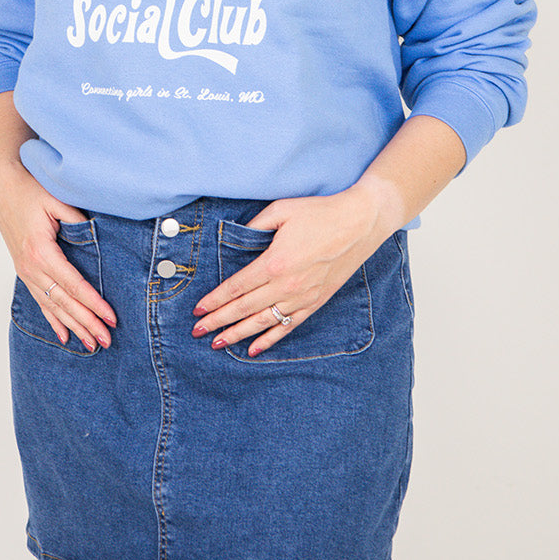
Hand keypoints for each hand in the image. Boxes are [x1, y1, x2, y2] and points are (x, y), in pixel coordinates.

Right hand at [0, 157, 116, 350]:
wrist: (3, 188)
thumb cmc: (30, 190)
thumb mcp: (57, 200)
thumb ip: (78, 221)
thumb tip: (97, 239)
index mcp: (41, 251)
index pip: (73, 285)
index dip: (93, 303)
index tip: (111, 317)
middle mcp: (31, 267)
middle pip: (64, 302)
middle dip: (86, 323)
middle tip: (107, 340)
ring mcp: (26, 272)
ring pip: (52, 306)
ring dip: (73, 326)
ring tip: (91, 344)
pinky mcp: (24, 271)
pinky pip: (40, 301)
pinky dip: (53, 320)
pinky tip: (64, 336)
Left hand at [190, 186, 394, 357]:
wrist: (360, 223)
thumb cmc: (321, 213)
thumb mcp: (281, 210)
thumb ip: (255, 226)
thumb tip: (236, 238)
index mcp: (275, 262)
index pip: (237, 287)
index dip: (215, 300)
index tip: (198, 310)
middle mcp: (287, 285)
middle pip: (244, 308)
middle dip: (219, 321)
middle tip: (198, 331)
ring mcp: (302, 297)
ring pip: (263, 322)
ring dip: (238, 334)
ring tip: (218, 343)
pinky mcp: (316, 302)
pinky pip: (288, 326)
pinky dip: (269, 339)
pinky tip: (253, 349)